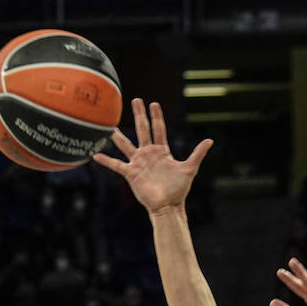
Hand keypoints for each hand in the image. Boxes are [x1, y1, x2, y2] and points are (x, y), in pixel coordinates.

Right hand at [92, 99, 212, 215]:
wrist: (168, 206)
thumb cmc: (179, 189)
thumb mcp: (190, 169)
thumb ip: (198, 153)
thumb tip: (210, 140)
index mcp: (162, 151)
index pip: (159, 129)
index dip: (156, 116)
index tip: (154, 103)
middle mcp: (149, 154)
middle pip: (143, 130)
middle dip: (140, 115)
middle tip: (135, 100)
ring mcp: (139, 163)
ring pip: (126, 145)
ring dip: (118, 135)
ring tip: (109, 125)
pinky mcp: (131, 173)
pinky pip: (116, 165)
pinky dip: (106, 160)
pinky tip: (96, 155)